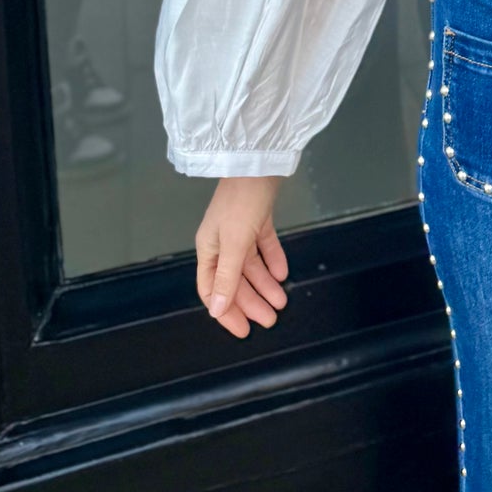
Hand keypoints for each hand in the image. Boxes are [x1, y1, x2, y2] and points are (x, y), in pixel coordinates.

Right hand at [195, 176, 289, 336]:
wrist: (259, 160)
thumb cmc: (242, 201)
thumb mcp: (234, 242)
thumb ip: (227, 277)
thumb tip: (216, 310)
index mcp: (209, 249)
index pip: (213, 290)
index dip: (226, 311)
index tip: (243, 330)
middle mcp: (222, 241)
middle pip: (235, 280)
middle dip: (252, 301)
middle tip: (271, 319)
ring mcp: (240, 229)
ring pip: (251, 265)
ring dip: (265, 284)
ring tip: (281, 301)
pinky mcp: (258, 218)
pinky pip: (264, 246)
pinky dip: (273, 259)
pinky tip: (282, 273)